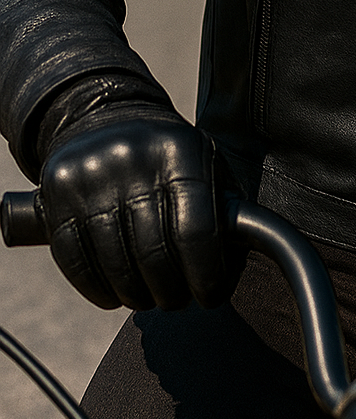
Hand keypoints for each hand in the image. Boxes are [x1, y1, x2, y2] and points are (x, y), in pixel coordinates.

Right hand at [39, 111, 238, 311]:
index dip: (207, 275)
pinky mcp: (57, 194)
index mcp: (179, 150)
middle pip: (155, 254)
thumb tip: (236, 263)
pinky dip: (100, 291)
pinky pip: (76, 263)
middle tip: (180, 300)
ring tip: (150, 298)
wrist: (103, 119)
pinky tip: (116, 295)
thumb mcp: (203, 162)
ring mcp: (91, 176)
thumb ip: (224, 207)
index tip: (211, 295)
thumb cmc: (166, 156)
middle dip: (173, 292)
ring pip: (116, 265)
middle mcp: (133, 158)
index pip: (196, 230)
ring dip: (138, 297)